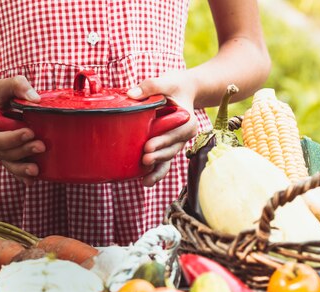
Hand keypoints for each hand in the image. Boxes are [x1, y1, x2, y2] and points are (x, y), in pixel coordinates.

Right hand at [0, 75, 43, 185]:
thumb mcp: (5, 84)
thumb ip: (19, 85)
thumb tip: (36, 99)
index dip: (12, 138)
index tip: (29, 132)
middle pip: (4, 153)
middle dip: (23, 151)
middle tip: (42, 146)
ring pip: (8, 164)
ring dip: (22, 169)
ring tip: (37, 170)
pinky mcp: (7, 157)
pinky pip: (13, 169)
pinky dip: (22, 176)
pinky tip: (32, 181)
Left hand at [127, 71, 199, 186]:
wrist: (181, 92)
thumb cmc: (173, 86)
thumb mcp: (165, 82)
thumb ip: (150, 86)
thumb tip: (132, 94)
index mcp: (187, 121)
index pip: (176, 133)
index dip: (163, 140)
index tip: (148, 146)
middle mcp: (183, 136)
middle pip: (171, 149)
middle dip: (158, 156)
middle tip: (144, 159)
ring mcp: (175, 144)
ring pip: (167, 160)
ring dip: (157, 170)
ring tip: (145, 180)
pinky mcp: (166, 148)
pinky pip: (163, 163)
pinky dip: (156, 173)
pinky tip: (145, 182)